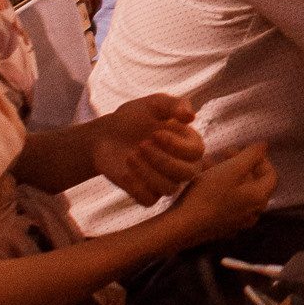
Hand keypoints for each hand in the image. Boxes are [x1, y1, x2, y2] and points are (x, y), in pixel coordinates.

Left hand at [90, 94, 204, 205]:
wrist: (107, 134)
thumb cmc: (135, 116)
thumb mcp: (155, 104)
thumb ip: (175, 105)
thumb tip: (191, 116)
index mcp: (189, 143)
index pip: (196, 152)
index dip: (177, 145)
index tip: (156, 133)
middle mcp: (182, 165)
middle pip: (187, 173)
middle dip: (163, 160)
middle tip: (141, 145)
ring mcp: (164, 181)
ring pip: (169, 188)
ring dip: (148, 172)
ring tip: (131, 156)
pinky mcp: (146, 193)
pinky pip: (149, 200)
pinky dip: (137, 188)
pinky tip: (126, 173)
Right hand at [156, 143, 278, 250]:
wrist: (182, 226)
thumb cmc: (208, 195)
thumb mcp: (232, 168)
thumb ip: (252, 155)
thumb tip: (264, 146)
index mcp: (259, 198)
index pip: (271, 175)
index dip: (261, 159)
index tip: (245, 149)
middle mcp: (252, 213)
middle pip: (253, 183)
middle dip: (240, 164)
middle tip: (225, 151)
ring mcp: (237, 222)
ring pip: (237, 191)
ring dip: (226, 173)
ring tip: (208, 161)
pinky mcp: (221, 227)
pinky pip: (226, 202)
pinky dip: (218, 187)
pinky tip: (202, 177)